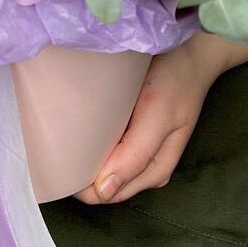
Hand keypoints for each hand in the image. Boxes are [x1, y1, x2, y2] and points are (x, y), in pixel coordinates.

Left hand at [74, 37, 226, 204]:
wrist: (190, 52)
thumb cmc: (175, 81)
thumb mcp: (158, 116)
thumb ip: (135, 155)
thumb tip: (103, 192)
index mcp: (154, 171)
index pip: (105, 193)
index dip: (80, 183)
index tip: (59, 161)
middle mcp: (145, 167)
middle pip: (101, 184)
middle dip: (79, 171)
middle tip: (57, 144)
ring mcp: (138, 151)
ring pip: (101, 168)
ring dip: (83, 156)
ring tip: (65, 134)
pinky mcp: (132, 133)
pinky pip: (105, 148)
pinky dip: (90, 141)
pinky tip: (81, 126)